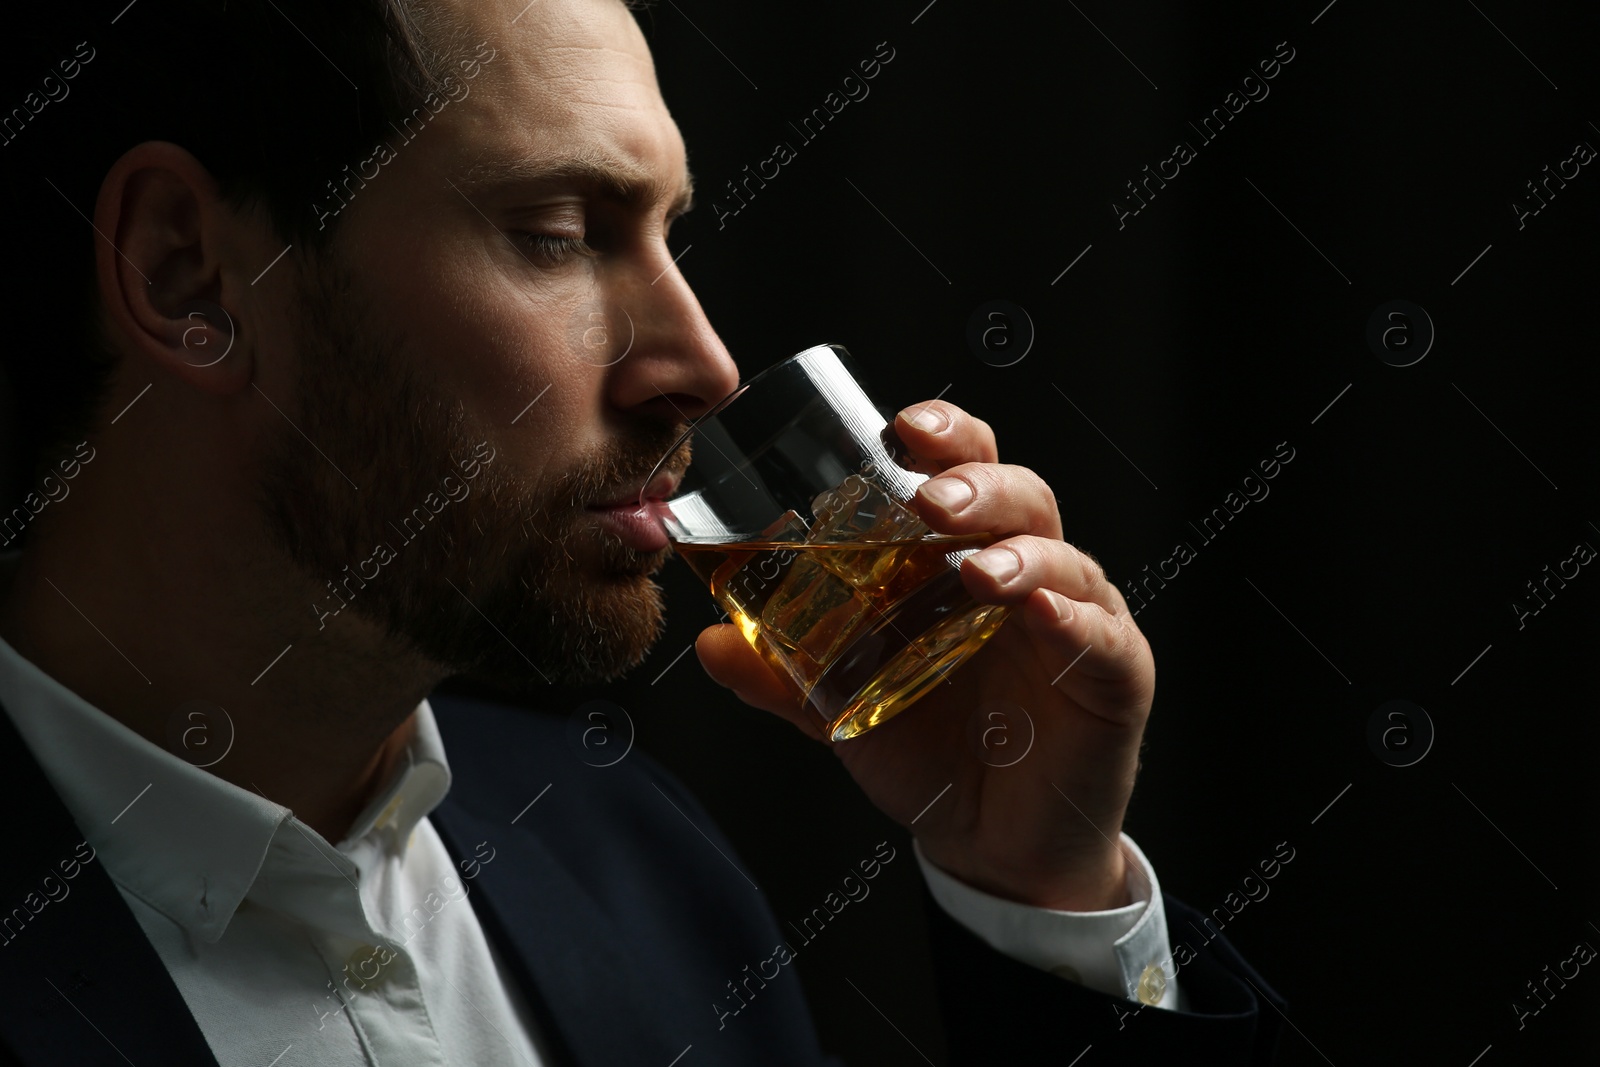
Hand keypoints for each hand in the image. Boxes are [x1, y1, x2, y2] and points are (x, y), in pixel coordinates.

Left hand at [694, 400, 1155, 911]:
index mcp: (966, 558)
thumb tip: (710, 643)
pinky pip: (1103, 636)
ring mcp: (1078, 620)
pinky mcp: (1116, 677)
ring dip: (1020, 553)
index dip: (943, 436)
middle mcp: (1029, 573)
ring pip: (1064, 557)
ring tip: (977, 570)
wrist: (995, 846)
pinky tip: (1042, 612)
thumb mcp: (846, 710)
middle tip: (932, 499)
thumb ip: (783, 675)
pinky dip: (1073, 619)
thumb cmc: (934, 752)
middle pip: (1020, 496)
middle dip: (978, 483)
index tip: (901, 425)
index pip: (965, 470)